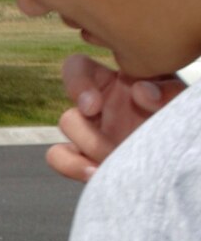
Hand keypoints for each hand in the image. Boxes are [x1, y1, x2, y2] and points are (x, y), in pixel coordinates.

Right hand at [48, 54, 179, 181]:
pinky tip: (98, 172)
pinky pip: (58, 156)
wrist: (181, 156)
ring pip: (66, 132)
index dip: (76, 83)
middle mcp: (99, 107)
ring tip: (112, 159)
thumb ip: (166, 90)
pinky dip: (72, 166)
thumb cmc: (180, 122)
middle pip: (69, 110)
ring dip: (88, 147)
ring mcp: (90, 133)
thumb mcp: (180, 99)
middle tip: (109, 145)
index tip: (93, 106)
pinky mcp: (85, 158)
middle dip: (86, 132)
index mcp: (117, 82)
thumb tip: (139, 90)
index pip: (78, 68)